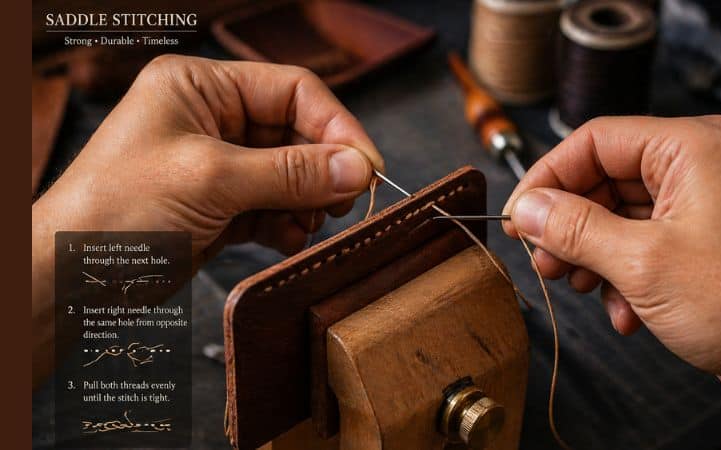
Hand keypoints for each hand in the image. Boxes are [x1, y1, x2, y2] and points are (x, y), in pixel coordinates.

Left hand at [31, 55, 382, 385]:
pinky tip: (289, 238)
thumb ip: (291, 172)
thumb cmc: (117, 210)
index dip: (336, 126)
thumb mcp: (212, 179)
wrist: (70, 278)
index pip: (291, 91)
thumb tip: (358, 167)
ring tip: (311, 224)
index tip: (368, 164)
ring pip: (289, 174)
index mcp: (200, 87)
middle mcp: (211, 119)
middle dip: (322, 169)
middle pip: (294, 134)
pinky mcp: (218, 206)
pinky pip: (272, 206)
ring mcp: (216, 164)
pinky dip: (287, 223)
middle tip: (348, 200)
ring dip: (308, 200)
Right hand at [502, 116, 720, 413]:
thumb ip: (575, 229)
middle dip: (569, 225)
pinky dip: (621, 278)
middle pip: (603, 179)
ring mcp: (701, 207)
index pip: (595, 141)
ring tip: (580, 287)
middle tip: (545, 259)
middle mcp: (698, 168)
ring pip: (617, 216)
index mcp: (691, 149)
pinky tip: (624, 313)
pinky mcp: (701, 244)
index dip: (548, 177)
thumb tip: (528, 208)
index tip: (521, 214)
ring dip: (591, 256)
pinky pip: (640, 245)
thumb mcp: (642, 263)